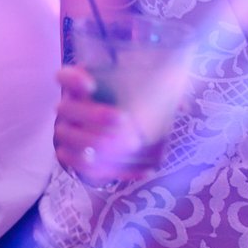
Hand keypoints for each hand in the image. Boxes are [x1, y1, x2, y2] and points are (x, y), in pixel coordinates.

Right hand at [53, 64, 157, 186]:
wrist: (110, 132)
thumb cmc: (124, 103)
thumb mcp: (140, 91)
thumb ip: (159, 89)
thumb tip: (183, 105)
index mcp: (79, 87)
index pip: (65, 77)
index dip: (73, 79)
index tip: (91, 84)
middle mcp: (67, 109)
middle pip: (66, 109)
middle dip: (92, 115)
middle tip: (123, 118)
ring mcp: (65, 134)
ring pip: (69, 140)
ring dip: (96, 143)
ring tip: (131, 144)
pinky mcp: (72, 158)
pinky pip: (84, 168)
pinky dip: (111, 171)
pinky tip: (141, 171)